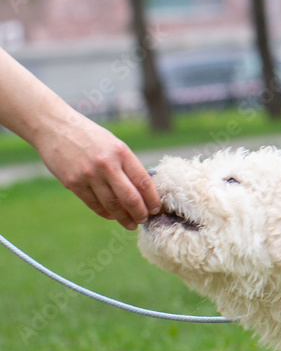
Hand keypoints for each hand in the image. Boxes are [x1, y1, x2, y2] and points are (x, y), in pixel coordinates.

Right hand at [33, 115, 160, 230]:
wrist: (53, 126)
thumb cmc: (89, 136)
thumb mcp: (114, 144)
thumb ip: (127, 165)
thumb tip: (144, 191)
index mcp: (120, 152)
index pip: (143, 182)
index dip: (152, 199)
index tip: (156, 209)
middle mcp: (106, 164)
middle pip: (130, 198)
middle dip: (140, 213)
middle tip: (144, 220)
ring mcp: (88, 175)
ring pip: (112, 205)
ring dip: (124, 218)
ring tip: (130, 223)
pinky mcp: (73, 183)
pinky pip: (94, 204)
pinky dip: (105, 213)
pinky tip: (112, 216)